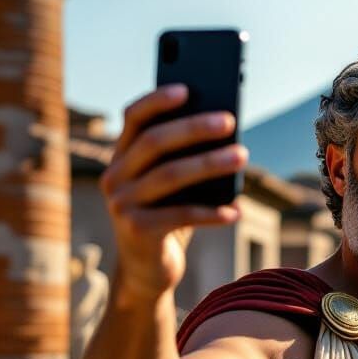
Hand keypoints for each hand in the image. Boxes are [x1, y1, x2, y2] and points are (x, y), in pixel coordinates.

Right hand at [99, 85, 246, 299]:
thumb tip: (227, 131)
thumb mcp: (175, 186)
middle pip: (154, 143)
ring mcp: (121, 204)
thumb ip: (186, 159)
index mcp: (122, 157)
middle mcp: (114, 176)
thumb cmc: (169, 216)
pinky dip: (211, 211)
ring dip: (210, 163)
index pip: (133, 118)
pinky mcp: (136, 230)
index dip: (157, 101)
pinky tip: (236, 210)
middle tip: (230, 121)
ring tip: (242, 156)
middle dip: (194, 128)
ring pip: (169, 175)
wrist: (148, 269)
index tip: (188, 89)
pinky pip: (180, 215)